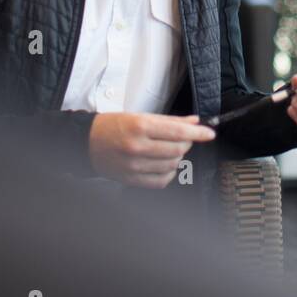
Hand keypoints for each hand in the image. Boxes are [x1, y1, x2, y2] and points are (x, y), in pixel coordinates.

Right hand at [88, 112, 216, 188]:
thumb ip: (169, 120)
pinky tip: (163, 164)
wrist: (87, 142)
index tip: (209, 133)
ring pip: (172, 166)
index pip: (177, 132)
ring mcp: (134, 166)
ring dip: (177, 157)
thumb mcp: (140, 115)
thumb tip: (194, 122)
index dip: (197, 133)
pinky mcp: (131, 180)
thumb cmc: (113, 125)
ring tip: (169, 149)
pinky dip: (168, 173)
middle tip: (183, 137)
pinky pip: (161, 181)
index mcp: (139, 126)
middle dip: (186, 143)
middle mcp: (137, 147)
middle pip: (177, 149)